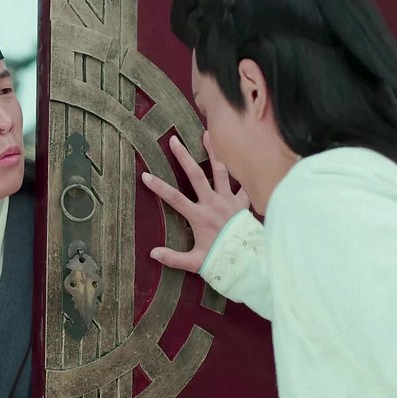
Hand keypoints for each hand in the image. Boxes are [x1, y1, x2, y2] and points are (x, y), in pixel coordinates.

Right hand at [141, 131, 249, 272]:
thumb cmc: (221, 261)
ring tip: (207, 135)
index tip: (145, 175)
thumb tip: (152, 253)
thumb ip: (173, 258)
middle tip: (174, 140)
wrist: (251, 262)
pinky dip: (243, 172)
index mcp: (199, 216)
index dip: (159, 187)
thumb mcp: (195, 262)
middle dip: (183, 157)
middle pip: (196, 175)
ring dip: (213, 152)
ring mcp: (229, 201)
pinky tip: (241, 157)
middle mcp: (213, 203)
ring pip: (220, 171)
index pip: (174, 198)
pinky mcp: (243, 203)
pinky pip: (244, 184)